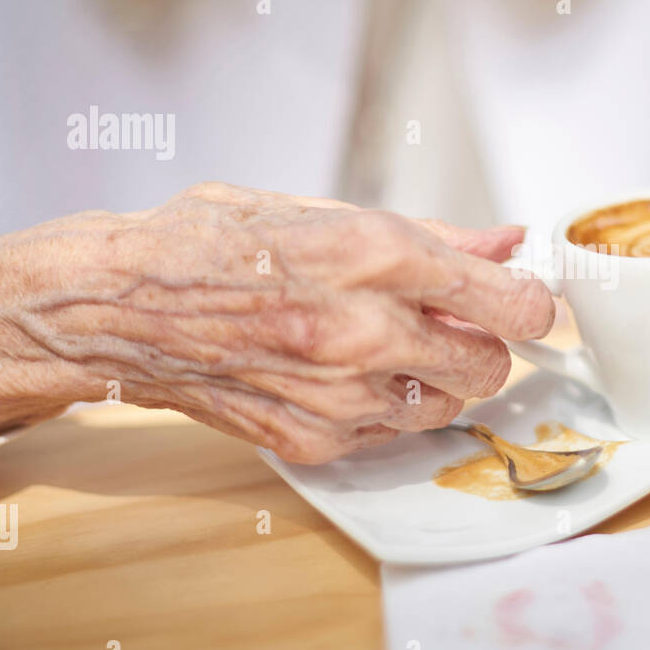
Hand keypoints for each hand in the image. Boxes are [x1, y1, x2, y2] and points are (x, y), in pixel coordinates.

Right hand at [0, 183, 553, 461]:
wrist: (118, 308)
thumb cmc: (212, 244)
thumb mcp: (321, 208)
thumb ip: (431, 233)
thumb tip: (508, 239)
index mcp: (372, 254)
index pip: (508, 302)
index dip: (531, 302)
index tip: (524, 298)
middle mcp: (364, 331)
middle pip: (492, 365)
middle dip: (485, 343)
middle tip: (452, 320)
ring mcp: (339, 395)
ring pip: (450, 405)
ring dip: (440, 377)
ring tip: (388, 342)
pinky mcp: (315, 440)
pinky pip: (394, 432)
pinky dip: (389, 406)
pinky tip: (345, 372)